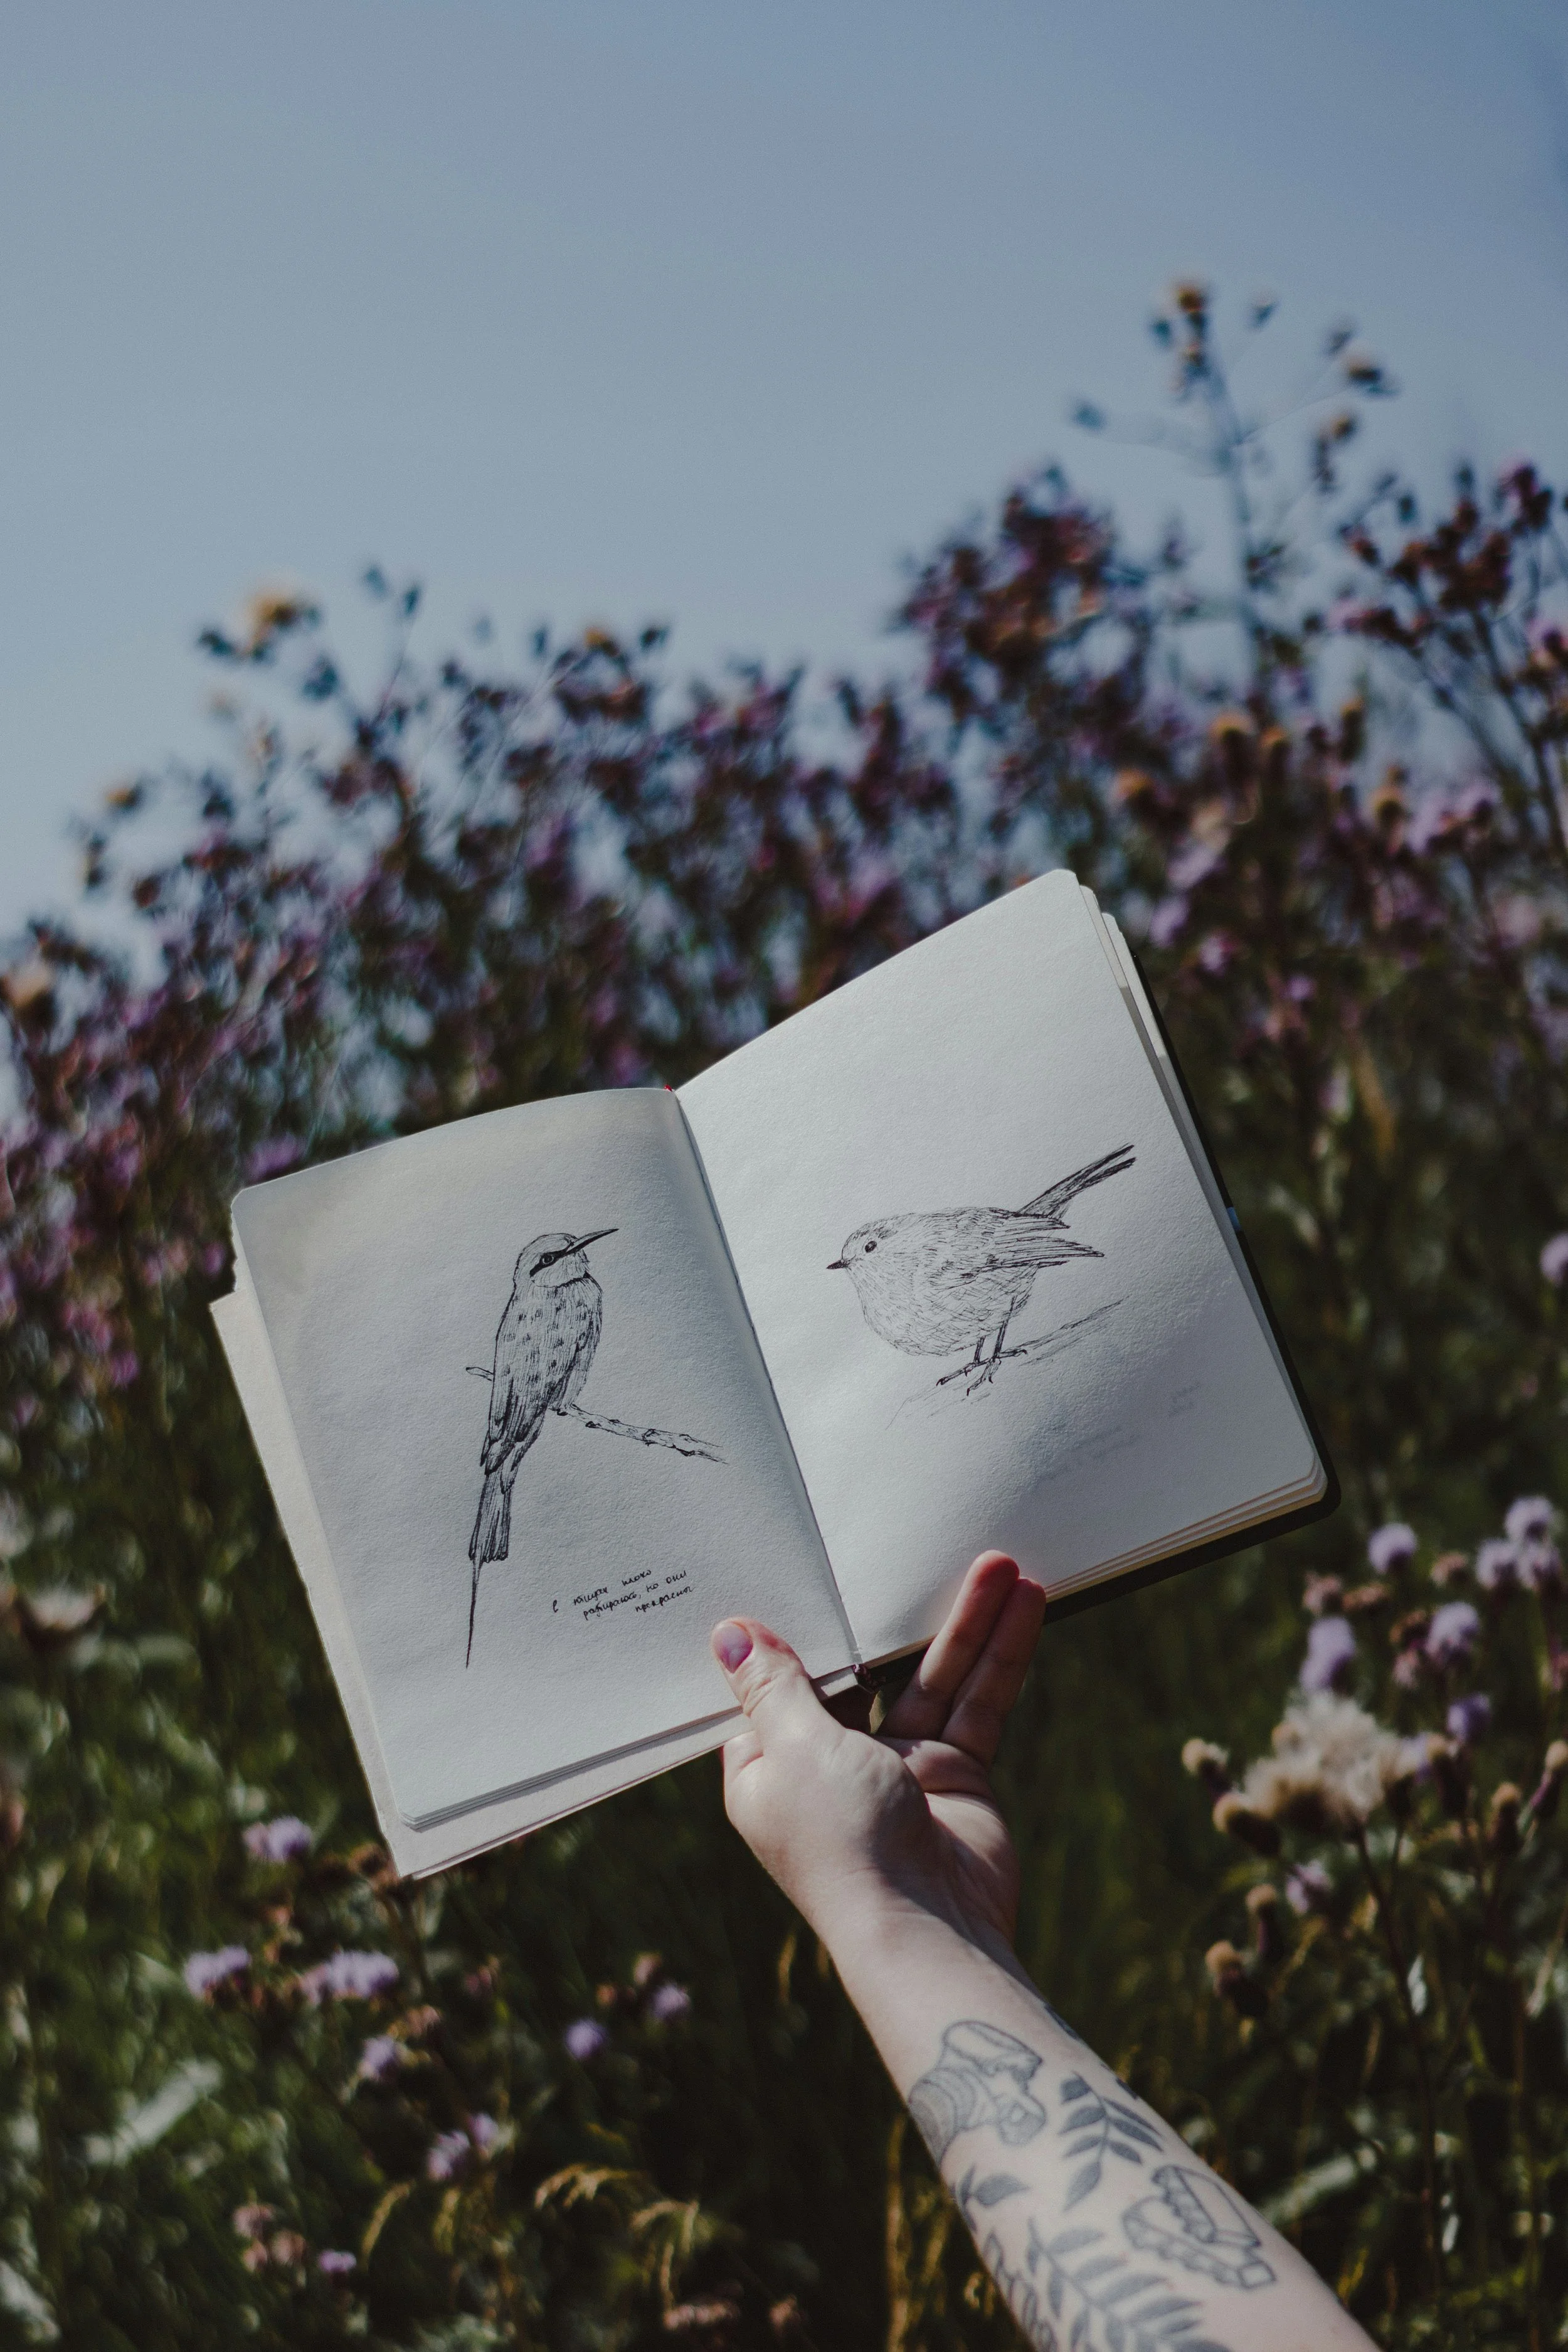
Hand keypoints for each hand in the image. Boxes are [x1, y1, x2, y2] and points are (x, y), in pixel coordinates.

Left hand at [710, 1552, 1046, 1958]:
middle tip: (918, 1547)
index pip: (776, 1684)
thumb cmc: (840, 1844)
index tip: (804, 1564)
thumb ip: (774, 1684)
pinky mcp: (956, 1776)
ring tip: (1002, 1562)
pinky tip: (1024, 1603)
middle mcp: (829, 1765)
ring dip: (968, 1623)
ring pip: (933, 1678)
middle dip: (893, 1613)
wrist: (927, 1927)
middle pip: (863, 1668)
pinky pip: (977, 1703)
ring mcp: (897, 1770)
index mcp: (767, 1767)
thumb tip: (729, 1633)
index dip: (794, 1628)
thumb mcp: (790, 1747)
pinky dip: (1000, 1656)